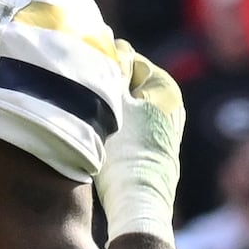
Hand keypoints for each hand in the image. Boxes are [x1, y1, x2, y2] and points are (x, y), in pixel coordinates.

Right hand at [98, 41, 184, 240]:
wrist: (138, 204)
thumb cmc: (126, 151)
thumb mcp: (113, 103)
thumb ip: (112, 71)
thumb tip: (116, 44)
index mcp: (165, 88)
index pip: (129, 59)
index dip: (103, 65)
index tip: (81, 74)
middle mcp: (170, 106)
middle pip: (127, 85)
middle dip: (104, 88)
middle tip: (79, 95)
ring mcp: (162, 129)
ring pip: (125, 108)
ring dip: (105, 109)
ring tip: (87, 119)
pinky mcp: (153, 150)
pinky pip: (128, 128)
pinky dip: (113, 128)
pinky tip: (98, 139)